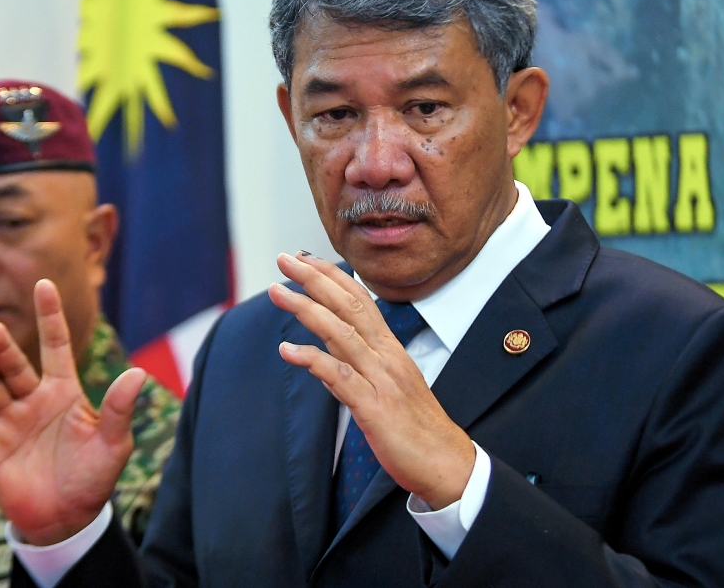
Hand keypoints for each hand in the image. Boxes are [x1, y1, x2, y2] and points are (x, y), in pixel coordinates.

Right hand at [0, 279, 145, 544]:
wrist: (66, 521)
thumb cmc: (93, 479)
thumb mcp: (113, 444)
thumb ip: (120, 409)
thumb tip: (138, 373)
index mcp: (64, 392)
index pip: (55, 345)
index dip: (51, 316)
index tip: (45, 285)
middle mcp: (33, 400)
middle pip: (16, 365)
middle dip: (4, 347)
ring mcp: (9, 420)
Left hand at [268, 253, 474, 508]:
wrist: (447, 464)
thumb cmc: (415, 426)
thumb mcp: (385, 385)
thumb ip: (354, 363)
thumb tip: (323, 349)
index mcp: (389, 348)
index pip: (359, 300)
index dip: (331, 276)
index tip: (304, 258)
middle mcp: (386, 356)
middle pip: (348, 306)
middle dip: (314, 279)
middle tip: (284, 259)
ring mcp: (381, 379)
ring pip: (341, 333)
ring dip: (306, 308)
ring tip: (277, 291)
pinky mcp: (374, 407)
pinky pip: (340, 377)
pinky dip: (312, 359)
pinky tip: (287, 350)